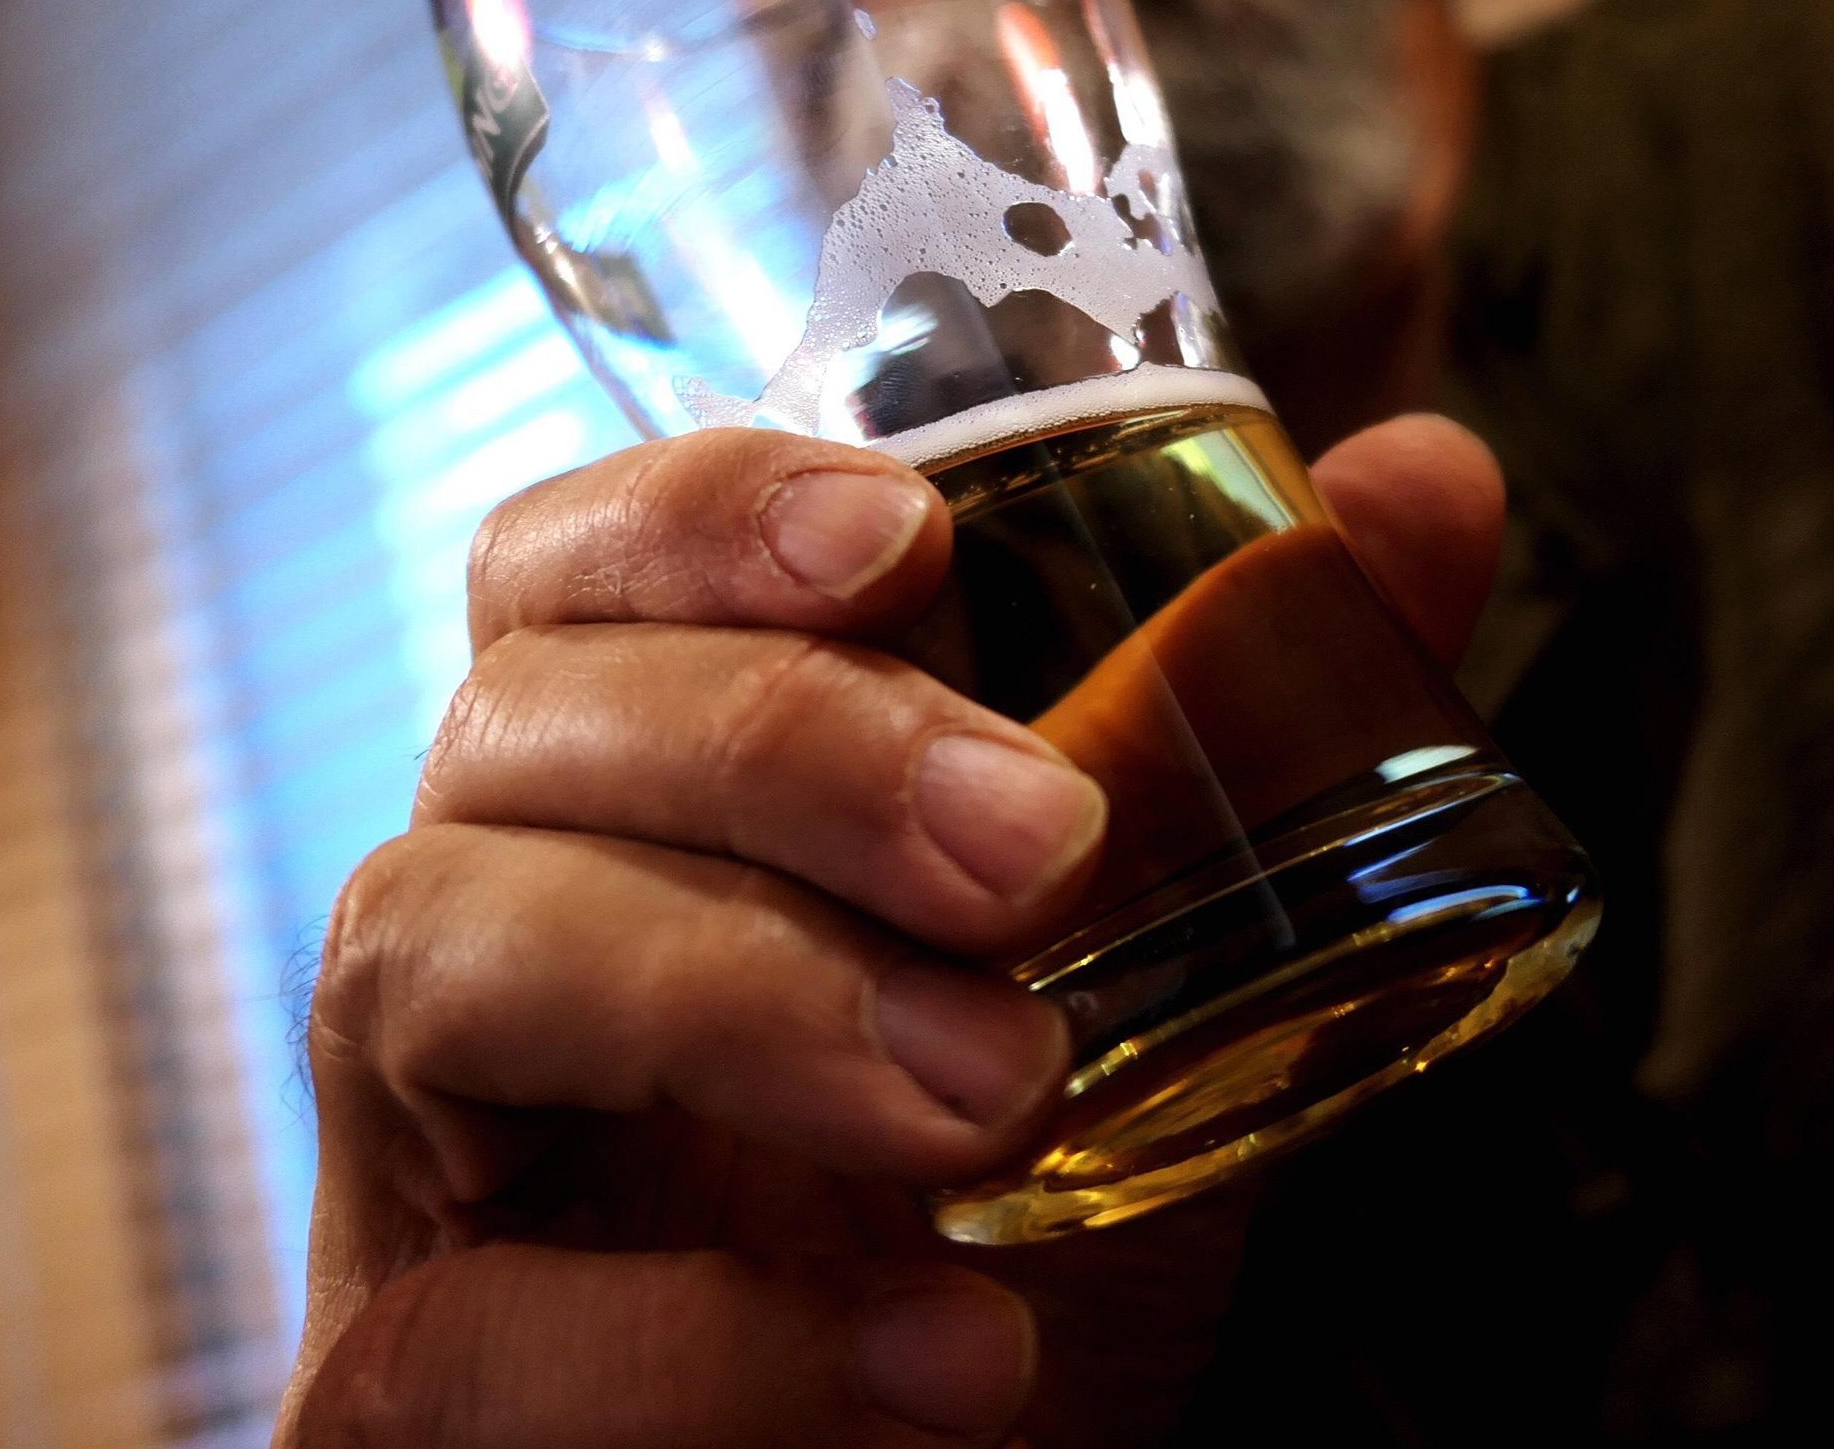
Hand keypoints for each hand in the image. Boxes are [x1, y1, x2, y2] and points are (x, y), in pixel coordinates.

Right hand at [276, 413, 1504, 1447]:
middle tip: (1036, 855)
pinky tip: (939, 1344)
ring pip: (432, 949)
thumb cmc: (1015, 1212)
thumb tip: (1426, 474)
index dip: (695, 512)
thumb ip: (1261, 729)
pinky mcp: (406, 1372)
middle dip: (787, 750)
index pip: (564, 565)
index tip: (901, 534)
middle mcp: (479, 912)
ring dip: (738, 995)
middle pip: (519, 723)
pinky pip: (471, 1324)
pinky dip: (711, 1336)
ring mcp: (409, 1144)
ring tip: (996, 1096)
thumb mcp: (1169, 973)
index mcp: (621, 783)